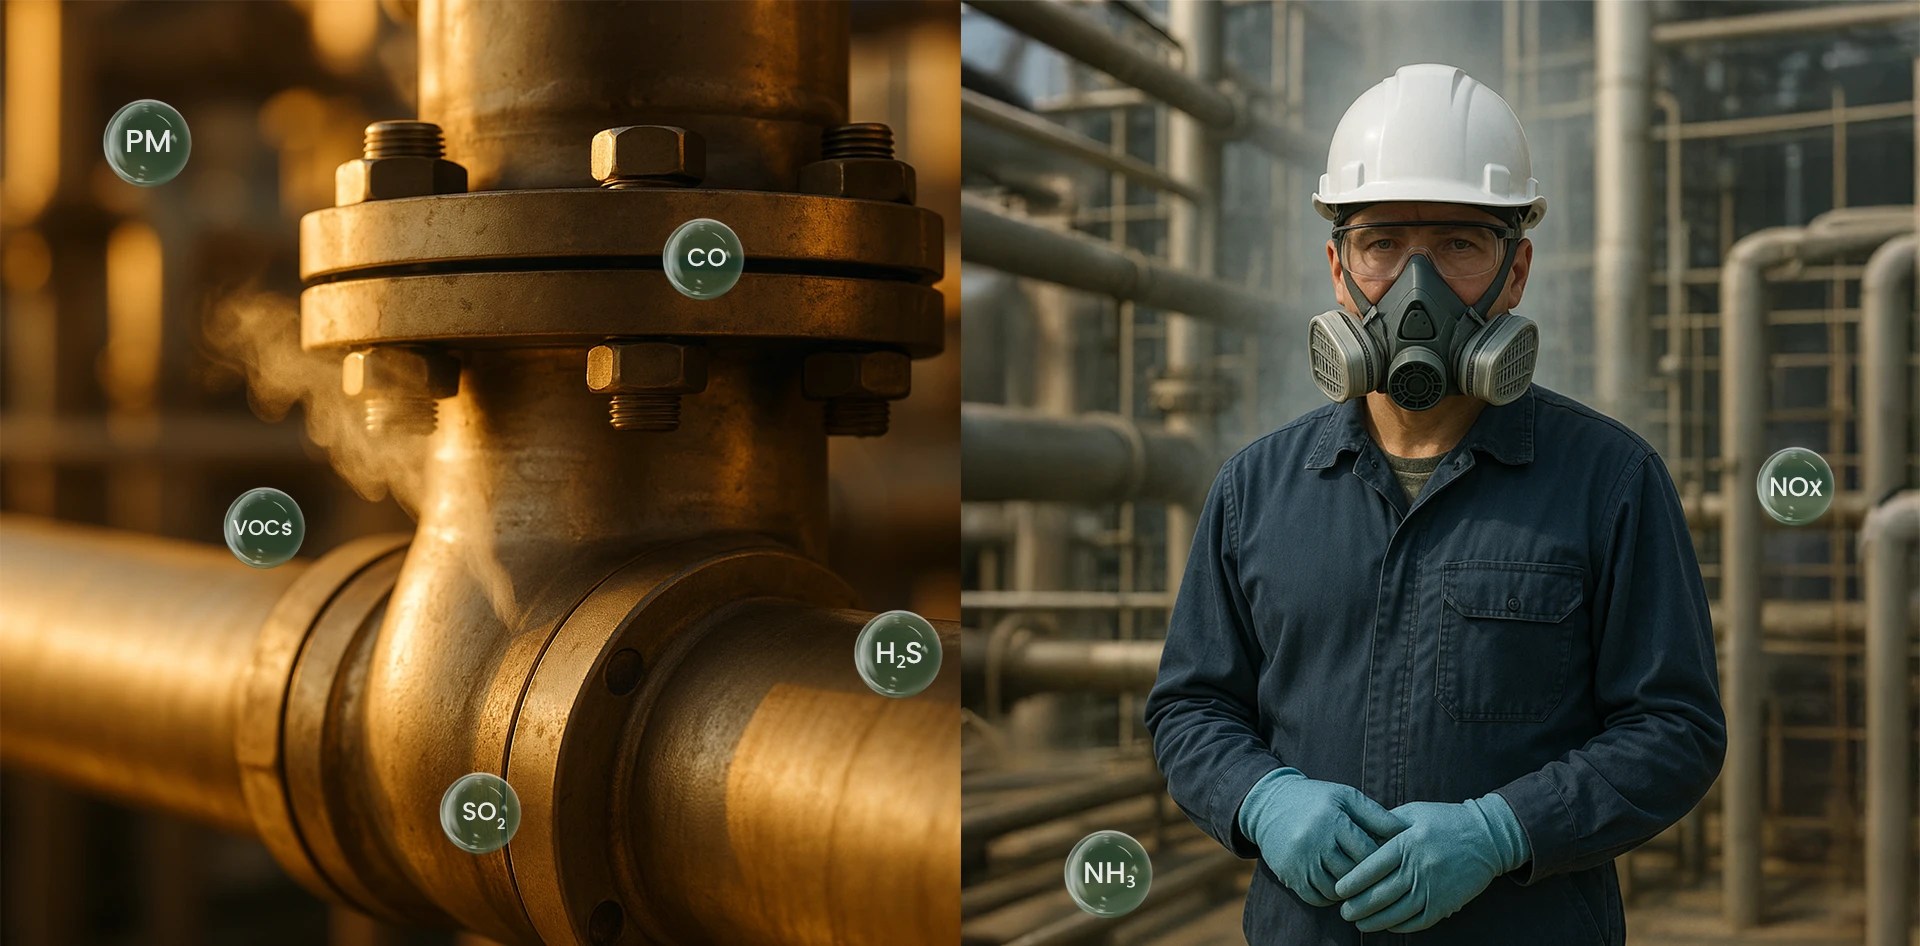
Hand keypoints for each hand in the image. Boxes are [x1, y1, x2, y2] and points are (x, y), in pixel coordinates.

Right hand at [1237, 767, 1408, 906]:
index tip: (1388, 859)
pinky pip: (1318, 898)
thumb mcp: (1345, 797)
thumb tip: (1405, 831)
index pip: (1367, 851)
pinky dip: (1331, 897)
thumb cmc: (1316, 800)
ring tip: (1359, 882)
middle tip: (1378, 876)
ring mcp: (1301, 861)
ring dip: (1351, 890)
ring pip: (1337, 890)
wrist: (1269, 805)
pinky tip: (1338, 886)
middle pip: (1353, 873)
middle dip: (1368, 877)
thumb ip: (1375, 814)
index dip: (1380, 858)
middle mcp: (1315, 841)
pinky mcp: (1290, 875)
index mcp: (1332, 820)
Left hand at [1333, 793, 1530, 932]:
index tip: (1338, 890)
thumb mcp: (1414, 813)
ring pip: (1397, 912)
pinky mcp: (1446, 903)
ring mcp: (1434, 887)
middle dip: (1358, 906)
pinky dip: (1399, 926)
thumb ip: (1386, 824)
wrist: (1488, 837)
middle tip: (1343, 912)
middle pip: (1381, 894)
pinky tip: (1386, 925)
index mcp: (1407, 843)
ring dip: (1374, 921)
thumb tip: (1358, 836)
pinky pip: (1418, 921)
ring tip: (1359, 923)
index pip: (1372, 867)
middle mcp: (1419, 867)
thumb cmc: (1445, 820)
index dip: (1352, 882)